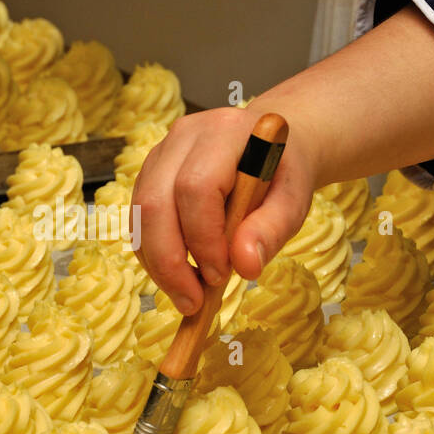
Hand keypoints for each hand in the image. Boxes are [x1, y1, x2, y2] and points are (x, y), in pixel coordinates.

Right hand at [130, 107, 316, 315]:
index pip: (196, 187)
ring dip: (157, 263)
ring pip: (140, 213)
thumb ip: (273, 230)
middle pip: (155, 201)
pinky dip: (153, 254)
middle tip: (192, 302)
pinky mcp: (150, 172)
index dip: (203, 238)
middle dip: (168, 260)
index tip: (221, 276)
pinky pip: (139, 218)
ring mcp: (161, 152)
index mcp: (226, 132)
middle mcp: (185, 135)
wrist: (272, 147)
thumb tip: (245, 266)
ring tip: (186, 294)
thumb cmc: (282, 174)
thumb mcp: (294, 201)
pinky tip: (177, 274)